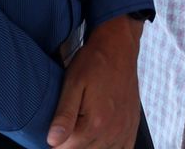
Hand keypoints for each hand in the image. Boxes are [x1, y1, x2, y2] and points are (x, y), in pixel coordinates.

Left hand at [47, 16, 142, 148]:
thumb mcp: (73, 82)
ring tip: (84, 127)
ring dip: (89, 145)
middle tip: (70, 123)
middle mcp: (113, 130)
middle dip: (72, 143)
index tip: (56, 128)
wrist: (119, 45)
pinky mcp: (132, 126)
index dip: (55, 141)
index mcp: (96, 122)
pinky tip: (102, 140)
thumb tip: (52, 141)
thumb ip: (64, 114)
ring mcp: (125, 130)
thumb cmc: (95, 61)